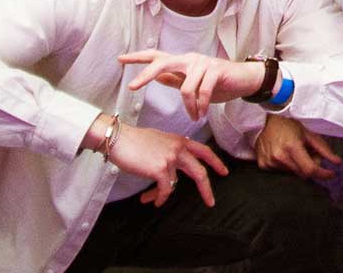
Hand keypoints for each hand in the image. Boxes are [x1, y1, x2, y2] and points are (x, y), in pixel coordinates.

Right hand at [105, 121, 228, 207]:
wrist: (119, 139)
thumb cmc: (134, 142)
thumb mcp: (159, 141)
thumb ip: (170, 151)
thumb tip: (173, 170)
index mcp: (179, 140)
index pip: (203, 150)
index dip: (215, 162)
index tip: (223, 172)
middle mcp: (178, 148)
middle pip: (199, 170)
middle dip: (206, 188)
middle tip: (211, 202)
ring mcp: (170, 157)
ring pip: (175, 184)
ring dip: (162, 195)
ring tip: (150, 199)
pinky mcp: (160, 168)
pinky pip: (165, 189)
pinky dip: (158, 197)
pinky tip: (150, 200)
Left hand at [120, 50, 267, 120]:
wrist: (243, 80)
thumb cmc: (217, 82)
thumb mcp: (192, 83)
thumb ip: (174, 79)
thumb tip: (154, 77)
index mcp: (182, 62)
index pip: (156, 56)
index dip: (138, 57)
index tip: (120, 59)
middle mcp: (190, 59)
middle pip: (162, 64)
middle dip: (145, 75)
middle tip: (132, 86)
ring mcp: (202, 63)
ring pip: (185, 88)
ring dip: (189, 107)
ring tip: (195, 116)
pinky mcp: (215, 70)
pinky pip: (202, 92)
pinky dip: (201, 106)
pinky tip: (202, 113)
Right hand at [255, 116, 340, 180]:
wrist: (263, 121)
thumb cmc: (286, 124)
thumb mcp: (307, 133)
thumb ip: (323, 148)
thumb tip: (338, 162)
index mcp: (292, 147)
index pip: (310, 169)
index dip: (323, 174)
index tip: (331, 174)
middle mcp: (280, 157)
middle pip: (303, 173)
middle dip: (310, 166)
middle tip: (309, 154)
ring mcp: (270, 162)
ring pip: (292, 173)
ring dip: (298, 166)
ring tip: (294, 151)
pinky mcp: (263, 166)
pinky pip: (280, 172)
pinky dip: (286, 166)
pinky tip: (283, 154)